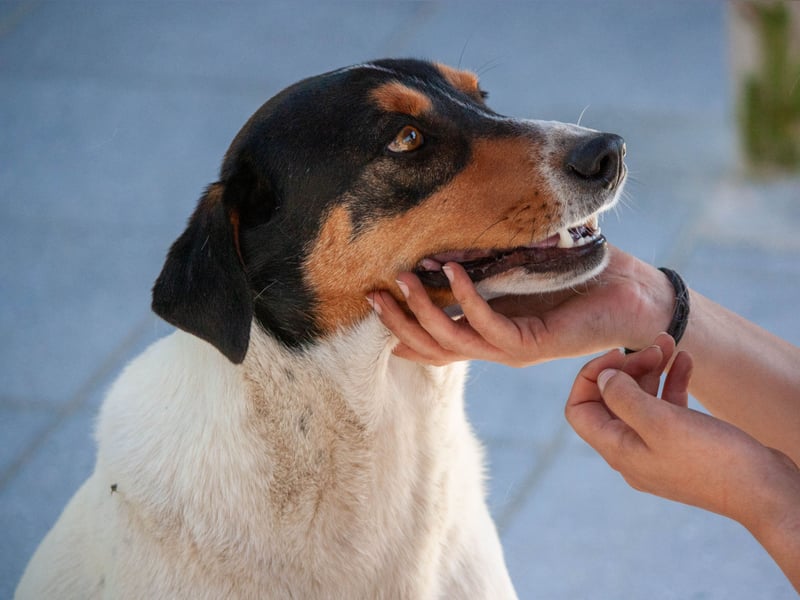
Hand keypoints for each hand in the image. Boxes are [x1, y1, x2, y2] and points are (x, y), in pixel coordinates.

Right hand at [368, 246, 674, 365]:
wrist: (633, 293)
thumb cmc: (579, 276)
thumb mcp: (522, 267)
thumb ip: (487, 263)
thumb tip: (448, 244)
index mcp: (489, 331)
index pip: (433, 341)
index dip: (399, 327)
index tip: (370, 302)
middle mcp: (495, 345)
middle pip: (432, 347)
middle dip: (398, 322)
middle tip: (370, 294)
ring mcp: (513, 347)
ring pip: (453, 341)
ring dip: (423, 312)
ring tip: (402, 280)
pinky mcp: (534, 342)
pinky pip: (490, 326)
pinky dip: (467, 300)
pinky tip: (452, 272)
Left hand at [565, 334, 799, 536]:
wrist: (764, 490)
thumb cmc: (712, 459)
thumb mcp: (660, 422)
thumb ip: (623, 398)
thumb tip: (601, 379)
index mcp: (618, 449)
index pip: (579, 410)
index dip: (590, 378)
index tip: (615, 356)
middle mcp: (632, 450)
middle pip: (611, 400)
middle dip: (627, 367)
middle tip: (652, 347)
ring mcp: (658, 448)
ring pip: (642, 399)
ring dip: (652, 368)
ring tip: (669, 342)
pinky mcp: (685, 443)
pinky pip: (668, 407)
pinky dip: (673, 381)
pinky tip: (686, 360)